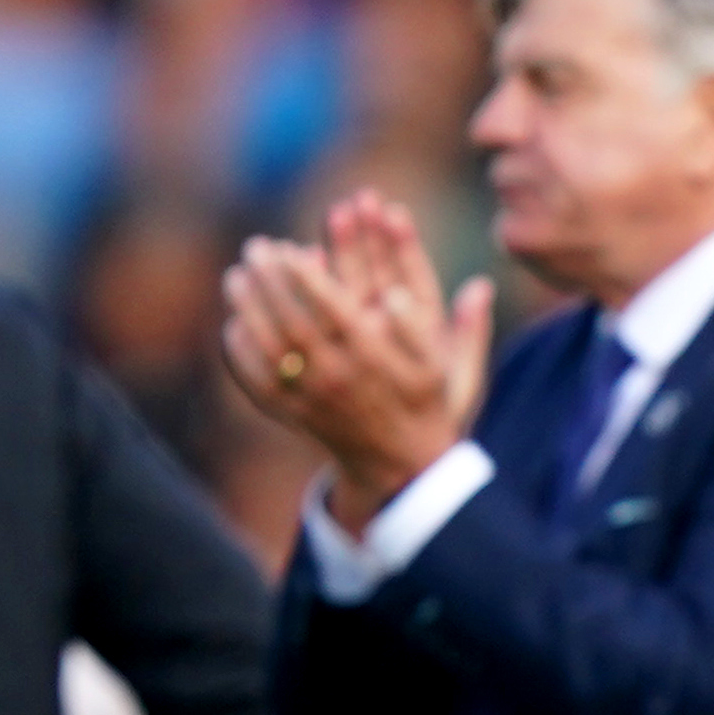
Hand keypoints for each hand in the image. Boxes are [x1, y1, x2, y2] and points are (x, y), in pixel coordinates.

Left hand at [219, 192, 491, 522]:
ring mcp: (312, 399)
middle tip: (254, 247)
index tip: (292, 248)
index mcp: (376, 359)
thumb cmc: (426, 406)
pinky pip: (258, 384)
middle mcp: (340, 378)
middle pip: (294, 323)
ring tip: (235, 277)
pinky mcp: (293, 415)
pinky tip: (236, 325)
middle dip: (271, 282)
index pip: (336, 310)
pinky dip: (242, 354)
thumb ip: (464, 329)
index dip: (310, 277)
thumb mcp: (455, 371)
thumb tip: (478, 287)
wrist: (401, 467)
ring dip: (249, 310)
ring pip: (270, 349)